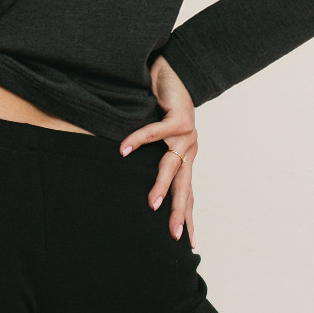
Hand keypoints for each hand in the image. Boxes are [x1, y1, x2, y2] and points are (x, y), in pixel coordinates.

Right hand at [119, 55, 197, 246]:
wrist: (175, 69)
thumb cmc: (161, 103)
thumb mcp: (159, 133)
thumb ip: (154, 152)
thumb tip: (130, 170)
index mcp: (186, 155)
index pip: (188, 191)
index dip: (188, 216)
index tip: (188, 243)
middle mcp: (190, 148)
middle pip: (185, 186)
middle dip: (180, 212)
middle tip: (174, 236)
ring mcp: (187, 134)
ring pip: (172, 165)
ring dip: (161, 185)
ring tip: (151, 204)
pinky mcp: (180, 117)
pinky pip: (155, 133)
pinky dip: (138, 141)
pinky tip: (123, 150)